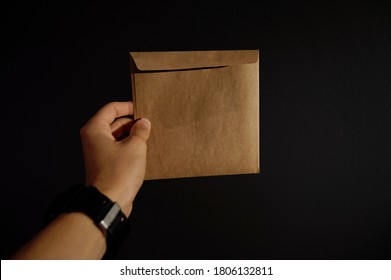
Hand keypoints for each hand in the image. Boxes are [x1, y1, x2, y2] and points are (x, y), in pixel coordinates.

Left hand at [80, 101, 150, 215]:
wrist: (109, 201)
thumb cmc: (118, 174)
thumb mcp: (135, 146)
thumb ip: (140, 131)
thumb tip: (144, 123)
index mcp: (95, 130)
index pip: (111, 109)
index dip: (127, 106)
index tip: (141, 108)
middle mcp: (94, 139)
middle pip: (114, 122)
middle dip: (132, 122)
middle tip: (148, 123)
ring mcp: (99, 153)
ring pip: (117, 137)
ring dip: (132, 135)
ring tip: (148, 136)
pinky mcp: (105, 164)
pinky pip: (118, 149)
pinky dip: (129, 147)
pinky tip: (143, 149)